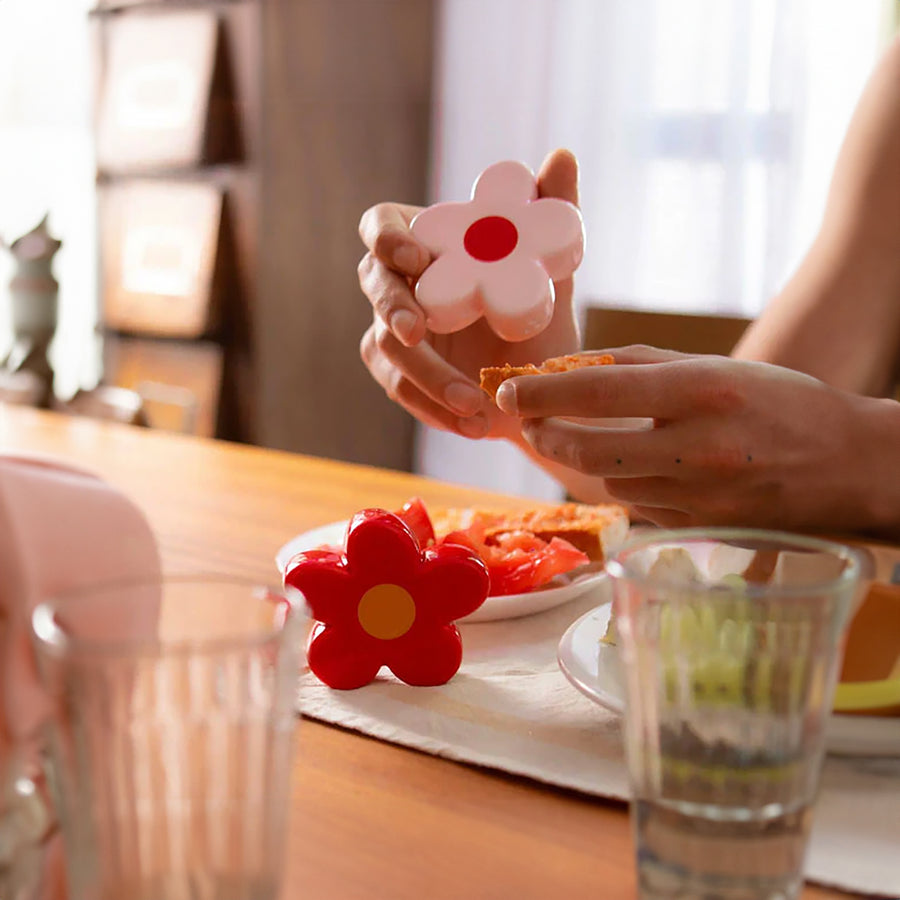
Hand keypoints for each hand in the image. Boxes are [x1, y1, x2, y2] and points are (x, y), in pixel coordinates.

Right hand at [357, 149, 581, 439]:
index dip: (385, 239)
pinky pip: (401, 391)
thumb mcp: (552, 268)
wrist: (541, 382)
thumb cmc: (538, 310)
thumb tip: (562, 155)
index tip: (415, 258)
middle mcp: (401, 284)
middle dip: (391, 306)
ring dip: (425, 376)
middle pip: (373, 285)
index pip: (380, 225)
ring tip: (474, 404)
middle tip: (418, 331)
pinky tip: (472, 424)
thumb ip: (554, 212)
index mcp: (425, 242)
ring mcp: (393, 332)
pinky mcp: (398, 376)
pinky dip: (434, 409)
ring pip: (386, 348)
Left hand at [494, 346, 897, 532]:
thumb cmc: (784, 404)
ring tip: (580, 437)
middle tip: (530, 420)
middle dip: (546, 435)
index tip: (508, 391)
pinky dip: (622, 484)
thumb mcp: (718, 366)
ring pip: (610, 482)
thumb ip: (643, 366)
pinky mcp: (700, 530)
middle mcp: (696, 449)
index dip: (541, 393)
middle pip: (588, 452)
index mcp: (700, 392)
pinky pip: (639, 507)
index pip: (596, 392)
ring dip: (583, 461)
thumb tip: (576, 366)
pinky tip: (634, 467)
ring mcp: (699, 498)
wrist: (849, 466)